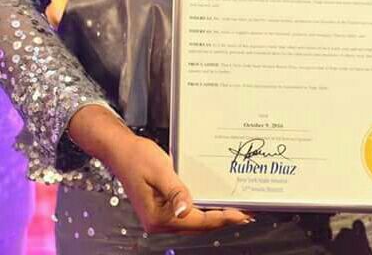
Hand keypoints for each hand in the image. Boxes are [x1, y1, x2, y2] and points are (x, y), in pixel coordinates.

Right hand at [109, 134, 252, 233]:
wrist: (120, 150)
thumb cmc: (137, 157)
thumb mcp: (160, 171)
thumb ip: (176, 191)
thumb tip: (185, 210)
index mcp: (157, 217)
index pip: (197, 221)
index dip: (222, 219)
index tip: (241, 215)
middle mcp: (159, 221)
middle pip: (198, 225)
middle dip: (223, 220)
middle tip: (247, 214)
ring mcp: (160, 216)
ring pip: (194, 221)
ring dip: (215, 217)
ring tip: (237, 211)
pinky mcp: (162, 208)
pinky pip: (187, 213)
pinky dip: (203, 210)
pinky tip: (215, 204)